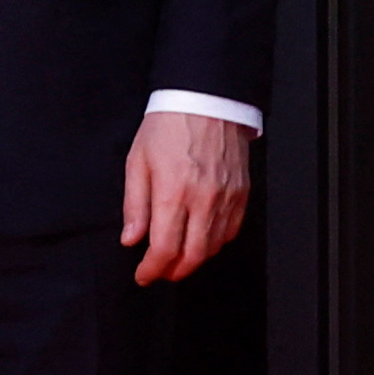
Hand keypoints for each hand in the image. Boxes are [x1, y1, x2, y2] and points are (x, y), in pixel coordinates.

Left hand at [121, 111, 251, 283]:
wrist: (205, 100)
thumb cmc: (168, 126)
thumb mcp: (137, 163)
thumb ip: (134, 206)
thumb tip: (131, 240)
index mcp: (173, 192)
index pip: (164, 248)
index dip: (152, 269)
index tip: (143, 275)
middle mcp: (203, 199)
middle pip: (192, 256)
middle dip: (173, 272)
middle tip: (159, 272)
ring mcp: (226, 197)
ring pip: (213, 247)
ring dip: (193, 260)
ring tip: (177, 258)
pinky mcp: (242, 193)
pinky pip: (231, 231)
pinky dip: (215, 243)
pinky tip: (200, 240)